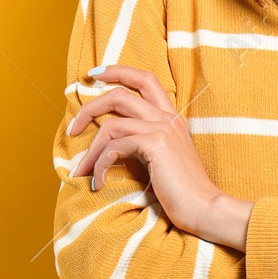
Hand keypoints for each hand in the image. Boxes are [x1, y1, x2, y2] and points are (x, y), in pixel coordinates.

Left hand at [67, 64, 251, 248]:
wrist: (204, 207)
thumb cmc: (182, 191)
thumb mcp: (162, 159)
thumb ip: (143, 143)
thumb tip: (110, 144)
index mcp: (171, 117)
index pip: (145, 79)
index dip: (118, 71)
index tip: (94, 74)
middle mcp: (167, 117)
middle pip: (120, 95)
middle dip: (90, 108)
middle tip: (72, 129)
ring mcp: (162, 128)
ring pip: (111, 124)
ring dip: (91, 150)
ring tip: (83, 172)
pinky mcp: (155, 144)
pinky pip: (114, 147)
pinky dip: (100, 166)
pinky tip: (100, 183)